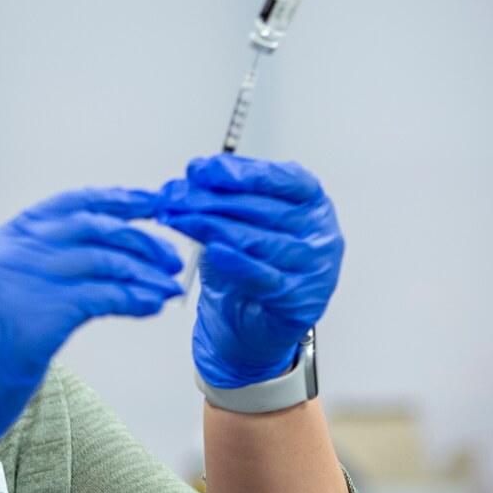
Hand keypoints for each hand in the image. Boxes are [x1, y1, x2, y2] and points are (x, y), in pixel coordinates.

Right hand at [0, 187, 183, 478]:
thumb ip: (34, 269)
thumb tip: (95, 261)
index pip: (67, 205)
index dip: (114, 200)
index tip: (149, 203)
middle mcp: (8, 254)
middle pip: (91, 227)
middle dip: (140, 238)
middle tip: (170, 255)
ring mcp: (20, 283)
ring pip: (102, 260)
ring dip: (145, 272)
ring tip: (168, 285)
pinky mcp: (37, 318)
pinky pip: (102, 296)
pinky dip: (134, 298)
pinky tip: (150, 305)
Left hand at [156, 154, 343, 388]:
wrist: (250, 322)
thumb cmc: (248, 264)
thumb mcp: (234, 219)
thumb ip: (221, 194)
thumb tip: (195, 171)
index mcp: (312, 204)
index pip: (284, 178)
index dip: (243, 172)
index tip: (203, 170)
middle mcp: (320, 233)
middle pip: (263, 209)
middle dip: (210, 199)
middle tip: (172, 196)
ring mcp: (315, 269)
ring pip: (258, 240)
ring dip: (210, 226)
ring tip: (175, 218)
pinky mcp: (300, 300)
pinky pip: (263, 277)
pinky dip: (236, 263)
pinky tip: (213, 250)